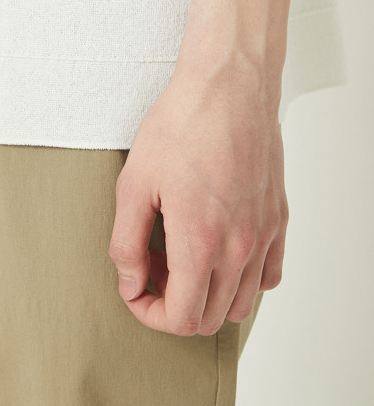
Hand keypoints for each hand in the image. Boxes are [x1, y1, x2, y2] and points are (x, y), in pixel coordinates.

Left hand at [108, 54, 288, 335]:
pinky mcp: (277, 217)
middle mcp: (239, 246)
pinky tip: (219, 249)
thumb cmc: (183, 124)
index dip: (150, 314)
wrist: (227, 86)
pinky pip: (268, 274)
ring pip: (240, 302)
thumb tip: (130, 282)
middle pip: (209, 318)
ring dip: (207, 294)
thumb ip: (127, 242)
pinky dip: (243, 278)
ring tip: (183, 256)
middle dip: (174, 305)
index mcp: (200, 241)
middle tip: (153, 268)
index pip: (182, 319)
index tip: (137, 290)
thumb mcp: (135, 182)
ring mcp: (264, 233)